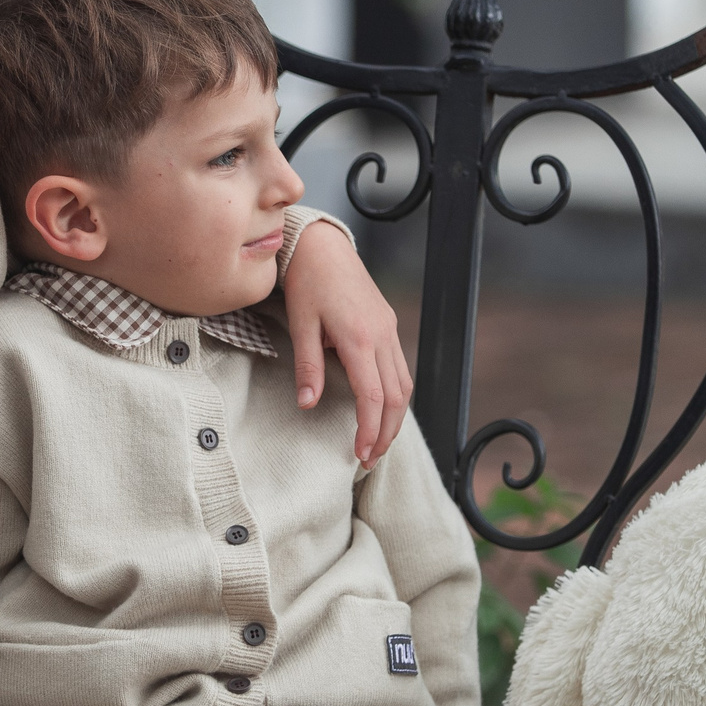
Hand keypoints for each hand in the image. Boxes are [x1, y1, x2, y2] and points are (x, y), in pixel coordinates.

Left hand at [282, 219, 412, 462]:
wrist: (322, 246)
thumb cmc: (308, 281)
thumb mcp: (301, 325)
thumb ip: (308, 366)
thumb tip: (308, 404)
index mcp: (360, 338)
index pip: (373, 397)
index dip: (368, 430)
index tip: (359, 454)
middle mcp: (382, 336)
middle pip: (396, 398)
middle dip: (385, 433)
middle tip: (369, 459)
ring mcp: (389, 330)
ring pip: (404, 384)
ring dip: (394, 418)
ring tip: (376, 442)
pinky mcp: (387, 326)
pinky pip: (400, 368)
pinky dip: (395, 395)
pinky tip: (381, 409)